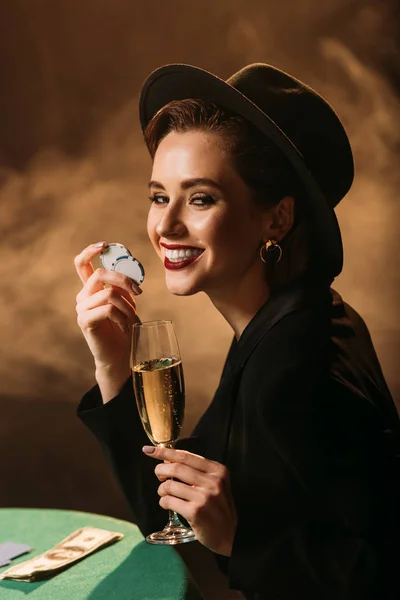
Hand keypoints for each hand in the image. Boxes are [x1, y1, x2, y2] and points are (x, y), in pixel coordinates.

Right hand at [74, 242, 141, 393]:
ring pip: (108, 293)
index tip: (105, 245)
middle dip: (123, 279)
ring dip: (127, 306)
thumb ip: (124, 287)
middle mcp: (82, 296)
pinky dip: (122, 316)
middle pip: (100, 274)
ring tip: (132, 319)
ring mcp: (81, 309)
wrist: (119, 356)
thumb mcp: (127, 303)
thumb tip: (130, 274)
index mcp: (91, 289)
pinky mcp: (85, 321)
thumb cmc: (124, 328)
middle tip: (139, 291)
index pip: (81, 263)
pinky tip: (125, 326)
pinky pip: (108, 309)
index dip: (90, 250)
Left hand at [143, 445, 236, 555]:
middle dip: (160, 470)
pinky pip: (169, 501)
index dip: (165, 452)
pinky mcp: (195, 512)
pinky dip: (163, 502)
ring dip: (161, 489)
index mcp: (218, 470)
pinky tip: (167, 504)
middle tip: (158, 475)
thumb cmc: (219, 507)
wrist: (232, 535)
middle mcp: (212, 481)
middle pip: (176, 468)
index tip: (150, 450)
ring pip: (170, 485)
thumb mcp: (217, 483)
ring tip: (164, 493)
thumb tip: (168, 459)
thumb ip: (197, 471)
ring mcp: (204, 497)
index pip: (186, 456)